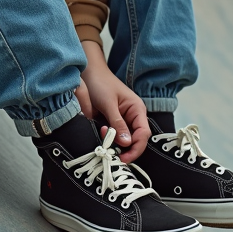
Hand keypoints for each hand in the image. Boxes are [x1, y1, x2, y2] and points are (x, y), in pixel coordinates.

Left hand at [74, 41, 149, 162]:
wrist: (89, 73)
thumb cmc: (100, 84)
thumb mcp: (108, 104)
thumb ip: (117, 123)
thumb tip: (126, 143)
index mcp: (137, 109)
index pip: (143, 134)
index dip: (136, 148)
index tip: (123, 158)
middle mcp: (134, 116)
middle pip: (136, 140)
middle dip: (126, 148)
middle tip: (112, 153)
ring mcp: (124, 119)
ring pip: (126, 140)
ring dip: (116, 144)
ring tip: (104, 137)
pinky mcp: (114, 122)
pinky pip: (116, 136)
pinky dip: (110, 139)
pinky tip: (102, 133)